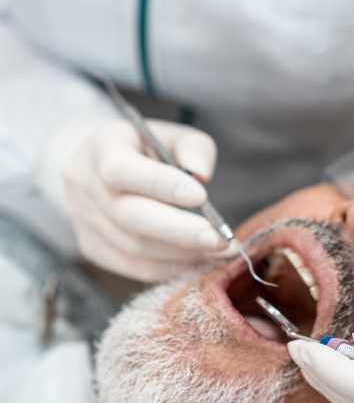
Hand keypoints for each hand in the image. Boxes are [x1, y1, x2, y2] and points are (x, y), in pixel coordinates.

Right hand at [58, 119, 224, 280]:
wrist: (97, 166)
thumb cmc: (146, 149)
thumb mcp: (171, 135)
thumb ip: (192, 147)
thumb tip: (202, 174)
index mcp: (101, 149)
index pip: (123, 170)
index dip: (162, 185)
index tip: (201, 196)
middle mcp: (85, 186)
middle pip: (129, 217)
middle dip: (180, 232)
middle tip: (220, 240)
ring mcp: (84, 220)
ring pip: (133, 247)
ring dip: (181, 253)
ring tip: (219, 251)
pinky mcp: (92, 247)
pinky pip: (133, 266)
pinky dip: (170, 267)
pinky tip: (200, 261)